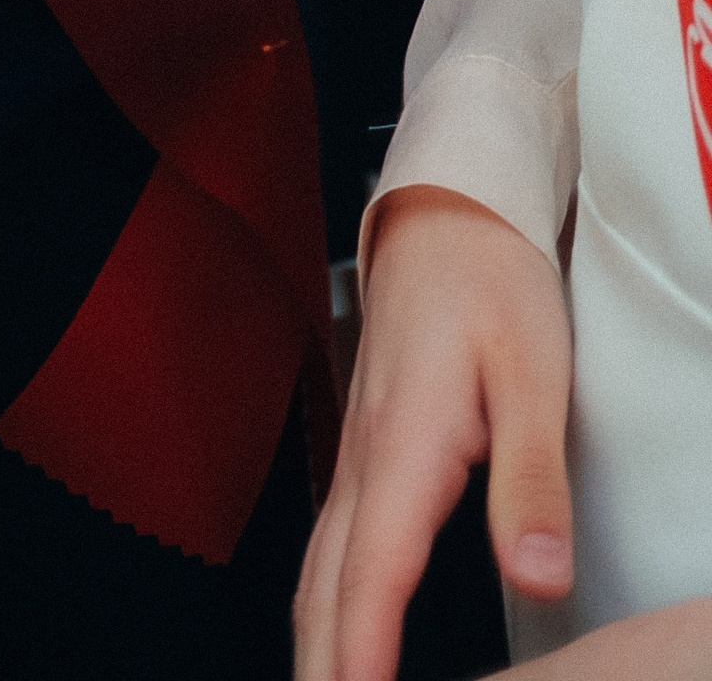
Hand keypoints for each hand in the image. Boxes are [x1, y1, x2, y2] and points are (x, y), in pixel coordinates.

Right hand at [294, 187, 572, 680]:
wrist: (445, 215)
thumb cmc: (491, 282)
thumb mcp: (535, 374)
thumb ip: (532, 482)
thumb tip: (538, 578)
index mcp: (407, 443)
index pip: (375, 569)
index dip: (362, 646)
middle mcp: (367, 456)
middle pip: (326, 581)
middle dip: (321, 659)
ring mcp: (358, 453)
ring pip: (318, 565)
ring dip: (314, 635)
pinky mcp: (365, 451)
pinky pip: (330, 542)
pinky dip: (324, 599)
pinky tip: (336, 625)